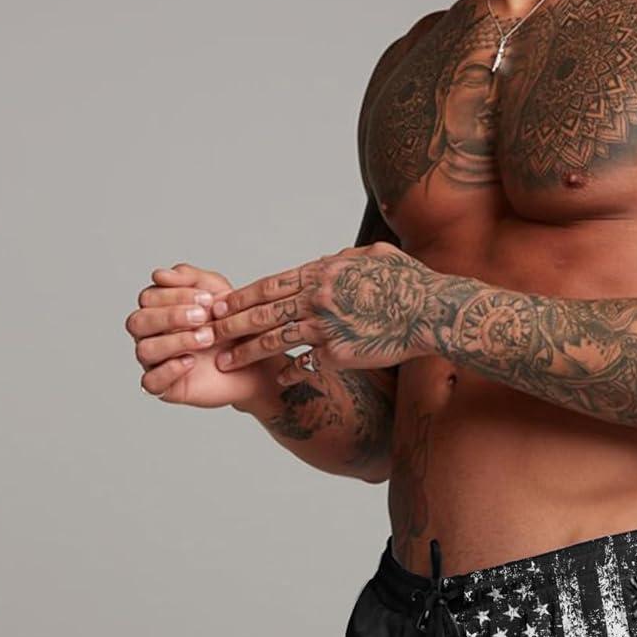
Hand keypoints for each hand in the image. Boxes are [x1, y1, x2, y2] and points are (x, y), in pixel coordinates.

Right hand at [126, 262, 283, 406]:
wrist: (257, 359)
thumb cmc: (233, 324)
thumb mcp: (218, 292)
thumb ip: (190, 278)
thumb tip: (159, 275)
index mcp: (159, 309)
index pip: (148, 297)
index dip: (175, 295)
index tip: (208, 299)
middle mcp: (152, 335)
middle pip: (138, 321)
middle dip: (171, 316)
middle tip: (203, 317)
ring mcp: (156, 361)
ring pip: (144, 349)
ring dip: (175, 341)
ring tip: (207, 338)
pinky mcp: (166, 387)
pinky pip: (150, 382)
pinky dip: (169, 370)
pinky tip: (191, 362)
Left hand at [208, 243, 438, 375]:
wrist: (430, 311)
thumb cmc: (409, 281)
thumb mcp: (374, 256)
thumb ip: (345, 259)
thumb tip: (330, 260)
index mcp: (323, 273)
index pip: (271, 285)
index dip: (242, 296)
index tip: (220, 303)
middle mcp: (318, 298)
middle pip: (263, 311)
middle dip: (231, 323)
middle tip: (206, 332)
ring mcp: (326, 327)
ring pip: (274, 340)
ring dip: (246, 352)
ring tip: (225, 362)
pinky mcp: (339, 354)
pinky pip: (305, 365)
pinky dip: (289, 373)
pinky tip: (277, 380)